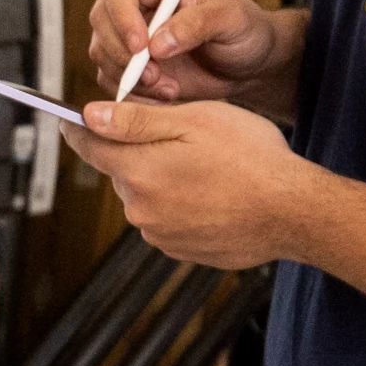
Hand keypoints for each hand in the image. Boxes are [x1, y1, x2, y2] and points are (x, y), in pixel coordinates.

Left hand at [74, 94, 315, 270]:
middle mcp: (139, 209)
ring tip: (207, 168)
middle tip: (181, 136)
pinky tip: (213, 194)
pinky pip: (168, 219)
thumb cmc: (251, 160)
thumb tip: (89, 115)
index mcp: (136, 172)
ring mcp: (159, 234)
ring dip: (163, 178)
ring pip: (146, 194)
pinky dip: (182, 205)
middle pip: (121, 169)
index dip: (79, 126)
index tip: (72, 117)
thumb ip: (135, 120)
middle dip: (139, 150)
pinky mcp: (180, 250)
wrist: (293, 213)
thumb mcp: (193, 121)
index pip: (87, 145)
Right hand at [87, 0, 304, 112]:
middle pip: (101, 20)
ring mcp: (126, 29)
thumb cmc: (244, 29)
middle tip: (155, 75)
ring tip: (171, 87)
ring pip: (102, 52)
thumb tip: (158, 43)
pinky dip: (134, 93)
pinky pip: (111, 78)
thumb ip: (197, 24)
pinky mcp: (125, 60)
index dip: (121, 15)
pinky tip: (166, 93)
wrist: (248, 63)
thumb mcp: (231, 19)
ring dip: (132, 77)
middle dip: (123, 54)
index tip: (141, 46)